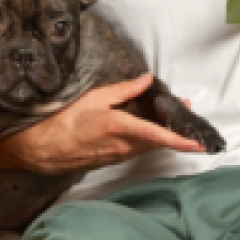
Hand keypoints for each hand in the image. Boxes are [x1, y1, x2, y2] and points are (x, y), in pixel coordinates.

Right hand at [0, 73, 205, 174]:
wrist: (41, 149)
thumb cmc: (64, 121)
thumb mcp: (94, 98)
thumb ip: (124, 90)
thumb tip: (146, 80)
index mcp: (121, 128)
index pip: (159, 136)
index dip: (181, 140)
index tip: (199, 144)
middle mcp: (124, 146)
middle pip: (159, 141)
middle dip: (176, 131)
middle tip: (186, 114)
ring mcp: (118, 156)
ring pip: (148, 146)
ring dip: (162, 135)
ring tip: (171, 119)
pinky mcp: (111, 160)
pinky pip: (136, 150)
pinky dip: (147, 140)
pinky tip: (147, 129)